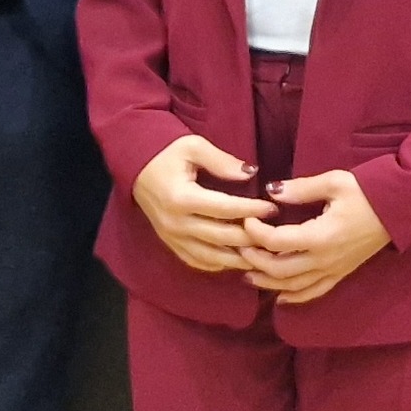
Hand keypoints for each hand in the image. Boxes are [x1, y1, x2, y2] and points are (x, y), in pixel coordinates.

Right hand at [133, 132, 274, 273]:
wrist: (135, 165)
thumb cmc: (167, 152)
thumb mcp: (194, 146)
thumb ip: (222, 161)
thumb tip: (252, 173)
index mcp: (181, 198)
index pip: (225, 209)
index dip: (252, 210)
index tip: (273, 209)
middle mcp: (175, 223)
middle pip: (221, 237)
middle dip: (251, 237)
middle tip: (275, 234)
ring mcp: (171, 237)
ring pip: (211, 256)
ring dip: (238, 258)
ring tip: (263, 253)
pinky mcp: (170, 244)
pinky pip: (197, 261)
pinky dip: (219, 264)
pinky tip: (237, 259)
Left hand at [243, 168, 389, 304]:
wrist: (400, 208)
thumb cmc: (367, 191)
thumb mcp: (333, 182)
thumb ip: (300, 189)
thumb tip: (270, 191)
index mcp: (320, 236)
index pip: (277, 242)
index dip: (255, 233)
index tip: (246, 219)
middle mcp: (324, 259)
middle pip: (279, 270)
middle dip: (255, 260)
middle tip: (239, 247)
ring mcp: (333, 270)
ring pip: (292, 286)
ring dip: (267, 282)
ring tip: (248, 273)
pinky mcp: (341, 273)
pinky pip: (313, 292)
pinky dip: (294, 297)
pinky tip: (280, 297)